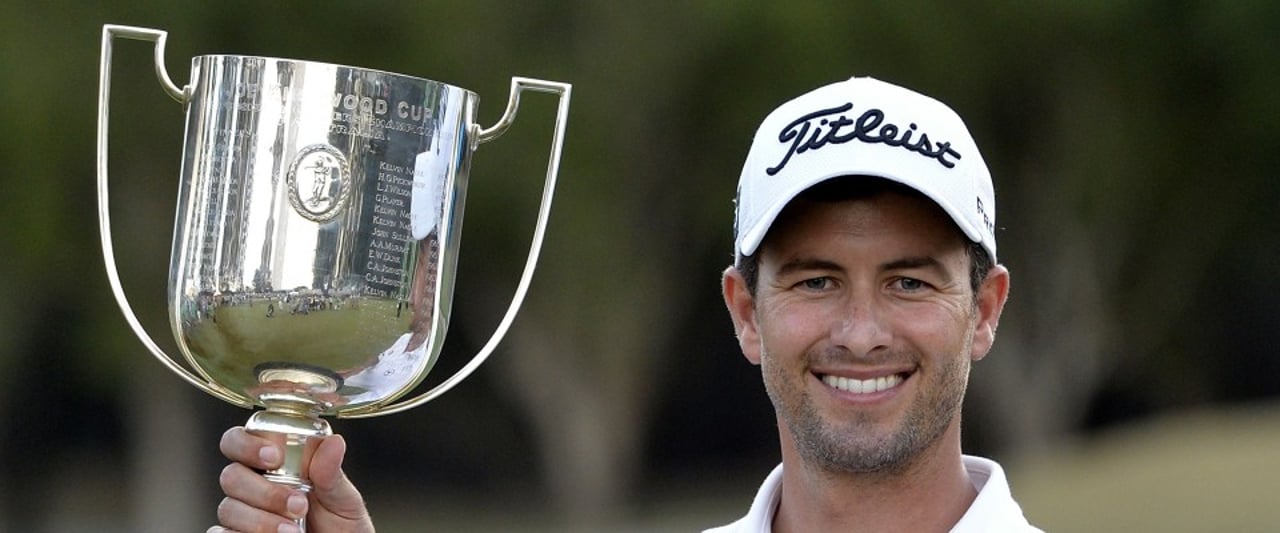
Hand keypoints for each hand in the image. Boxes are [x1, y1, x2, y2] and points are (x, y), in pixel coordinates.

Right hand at [209, 427, 374, 532]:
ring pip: (229, 508)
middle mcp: (252, 486)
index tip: (274, 457)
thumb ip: (331, 473)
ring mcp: (243, 515)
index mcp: (273, 464)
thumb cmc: (340, 523)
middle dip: (264, 491)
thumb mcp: (342, 496)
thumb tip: (333, 443)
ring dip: (261, 520)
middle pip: (231, 476)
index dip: (246, 444)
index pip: (239, 441)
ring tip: (294, 531)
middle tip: (298, 504)